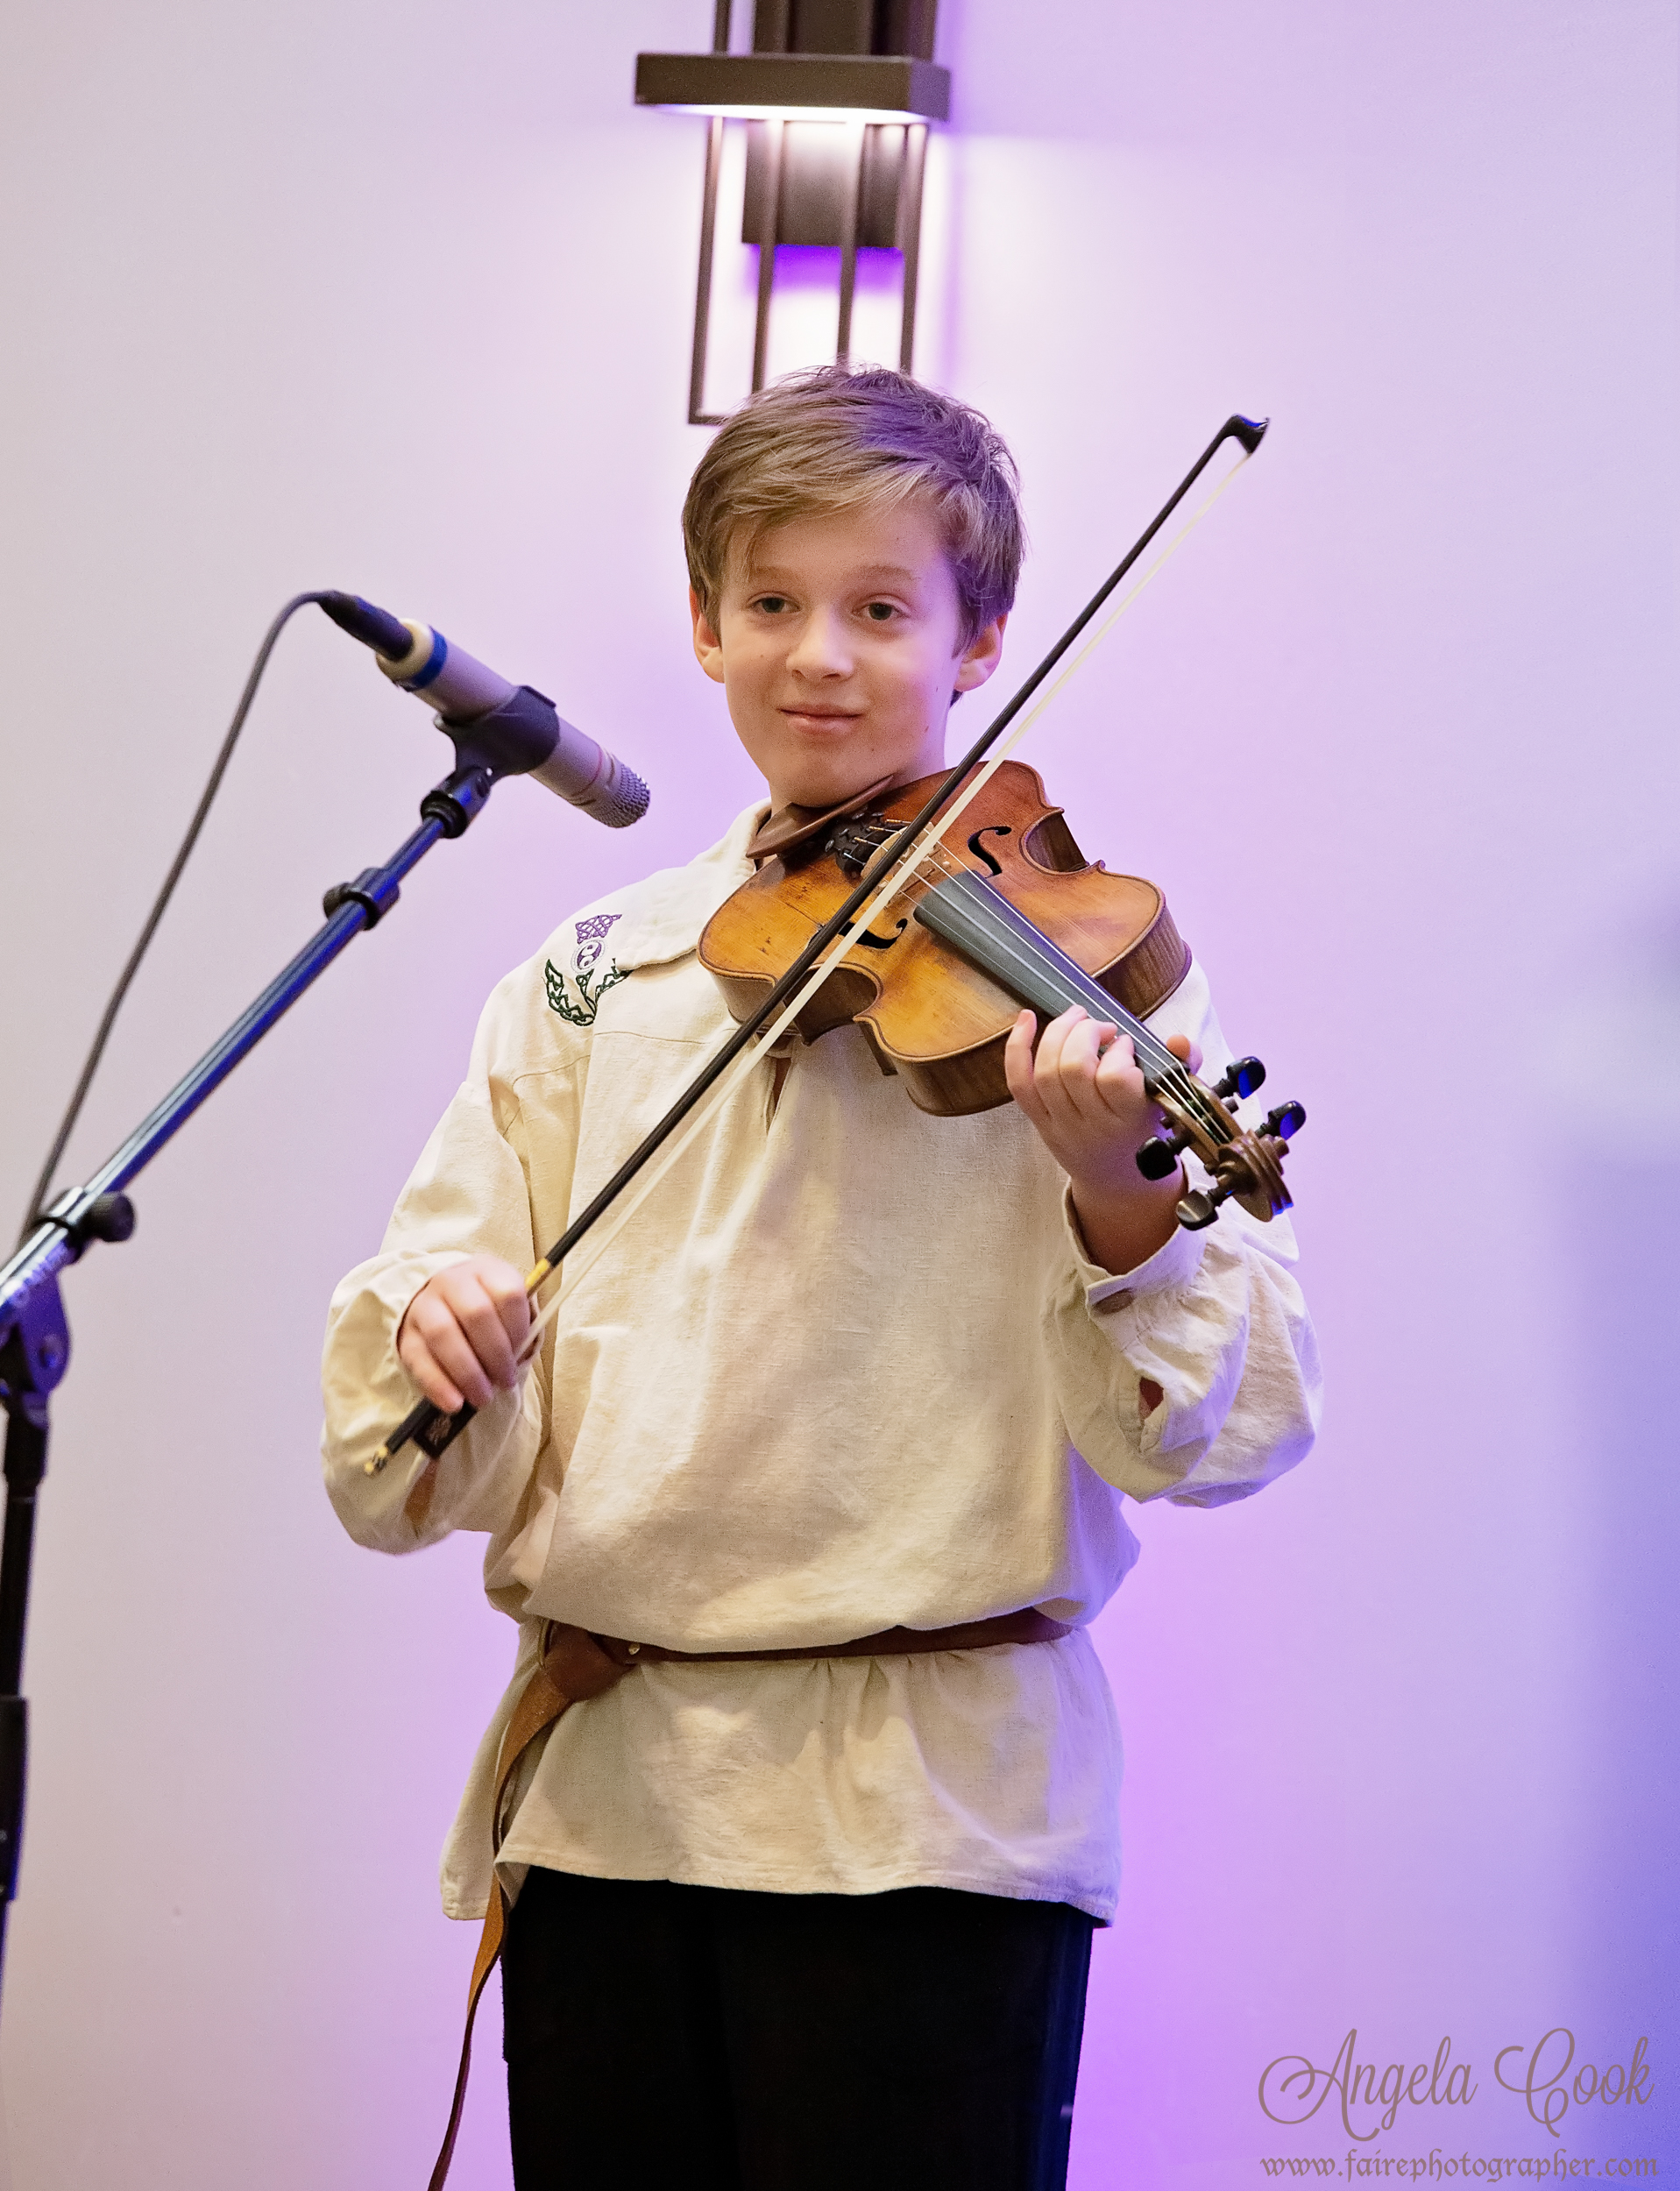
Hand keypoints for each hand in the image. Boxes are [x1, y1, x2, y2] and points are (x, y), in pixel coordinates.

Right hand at [397, 1255, 532, 1413]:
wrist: (441, 1300)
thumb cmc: (484, 1307)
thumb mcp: (504, 1305)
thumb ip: (516, 1325)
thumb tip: (519, 1356)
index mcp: (485, 1270)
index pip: (508, 1294)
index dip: (518, 1327)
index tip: (522, 1350)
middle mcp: (451, 1281)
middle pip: (476, 1314)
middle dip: (495, 1354)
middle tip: (506, 1381)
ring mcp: (424, 1305)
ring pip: (443, 1334)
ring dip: (467, 1372)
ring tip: (483, 1397)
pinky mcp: (406, 1334)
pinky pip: (419, 1359)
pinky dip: (438, 1385)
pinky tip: (454, 1403)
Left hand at [1004, 1007, 1200, 1274]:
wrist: (1119, 1180)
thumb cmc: (1146, 1129)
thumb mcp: (1173, 1099)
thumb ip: (1184, 1065)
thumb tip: (1179, 1040)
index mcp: (1130, 1120)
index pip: (1115, 1080)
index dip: (1119, 1053)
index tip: (1127, 1046)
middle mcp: (1093, 1125)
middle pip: (1074, 1069)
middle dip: (1086, 1034)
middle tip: (1102, 1028)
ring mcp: (1061, 1125)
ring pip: (1046, 1072)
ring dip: (1059, 1033)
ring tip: (1077, 1020)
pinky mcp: (1038, 1122)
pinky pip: (1019, 1083)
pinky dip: (1017, 1048)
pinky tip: (1026, 1019)